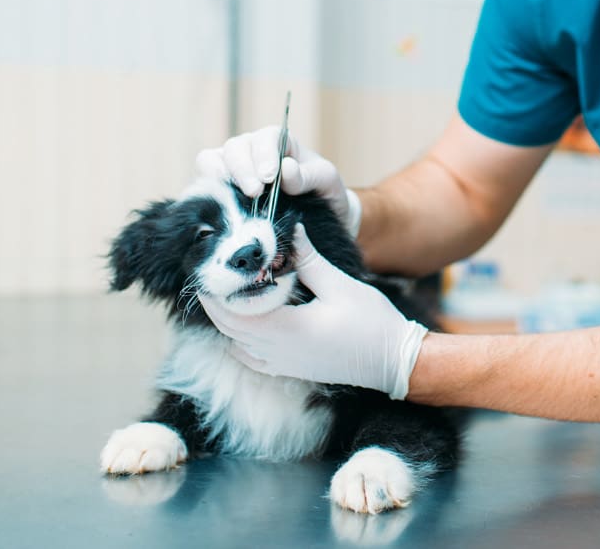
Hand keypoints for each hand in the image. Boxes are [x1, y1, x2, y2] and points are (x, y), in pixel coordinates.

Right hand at [194, 128, 359, 235]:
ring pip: (212, 160)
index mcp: (279, 142)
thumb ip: (310, 175)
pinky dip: (207, 190)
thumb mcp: (326, 181)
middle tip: (255, 193)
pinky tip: (220, 205)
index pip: (265, 138)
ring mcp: (233, 168)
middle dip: (243, 170)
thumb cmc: (322, 191)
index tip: (269, 177)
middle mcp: (252, 150)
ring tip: (237, 198)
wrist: (317, 215)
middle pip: (235, 148)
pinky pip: (204, 181)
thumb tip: (286, 169)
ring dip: (221, 177)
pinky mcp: (220, 188)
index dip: (264, 154)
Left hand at [201, 224, 426, 399]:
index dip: (214, 294)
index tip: (207, 271)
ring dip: (226, 321)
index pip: (234, 313)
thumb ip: (308, 259)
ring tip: (225, 294)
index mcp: (286, 330)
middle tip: (209, 277)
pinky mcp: (290, 369)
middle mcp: (277, 352)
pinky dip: (240, 340)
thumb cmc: (370, 322)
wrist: (392, 361)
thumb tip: (290, 230)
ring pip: (237, 344)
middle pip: (228, 329)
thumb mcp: (340, 284)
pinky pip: (251, 357)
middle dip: (214, 304)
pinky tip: (245, 323)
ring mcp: (282, 364)